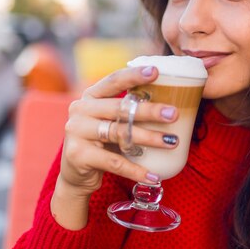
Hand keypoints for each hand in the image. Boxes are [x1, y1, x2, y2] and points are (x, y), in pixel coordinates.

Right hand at [52, 65, 179, 228]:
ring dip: (150, 138)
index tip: (156, 71)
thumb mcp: (109, 122)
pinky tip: (154, 176)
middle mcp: (80, 110)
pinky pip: (114, 162)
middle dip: (150, 111)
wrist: (75, 175)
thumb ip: (126, 111)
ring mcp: (76, 132)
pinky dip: (136, 170)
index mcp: (89, 96)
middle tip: (174, 114)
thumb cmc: (101, 143)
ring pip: (119, 134)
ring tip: (172, 142)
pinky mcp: (78, 155)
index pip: (113, 81)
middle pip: (119, 108)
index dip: (134, 75)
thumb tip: (168, 102)